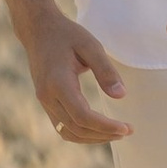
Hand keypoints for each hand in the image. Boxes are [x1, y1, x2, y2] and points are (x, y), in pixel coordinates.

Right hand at [17, 4, 131, 144]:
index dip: (105, 126)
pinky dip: (81, 133)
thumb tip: (121, 96)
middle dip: (103, 134)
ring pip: (68, 132)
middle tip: (128, 131)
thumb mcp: (91, 46)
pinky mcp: (46, 103)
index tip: (126, 128)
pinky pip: (63, 127)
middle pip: (77, 128)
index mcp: (58, 83)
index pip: (82, 116)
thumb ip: (106, 71)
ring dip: (93, 138)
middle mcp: (48, 97)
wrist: (38, 30)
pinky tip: (99, 129)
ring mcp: (45, 101)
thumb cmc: (67, 35)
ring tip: (116, 133)